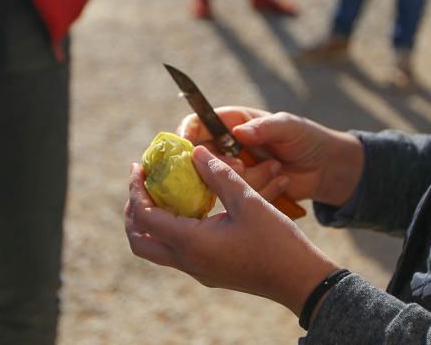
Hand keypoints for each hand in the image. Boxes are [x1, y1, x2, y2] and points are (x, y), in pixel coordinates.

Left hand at [125, 148, 337, 314]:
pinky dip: (169, 230)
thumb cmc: (276, 240)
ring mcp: (197, 270)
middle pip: (139, 241)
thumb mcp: (248, 201)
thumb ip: (219, 175)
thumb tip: (195, 152)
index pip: (145, 216)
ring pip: (155, 250)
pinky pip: (175, 253)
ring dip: (149, 223)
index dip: (137, 190)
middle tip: (141, 183)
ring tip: (161, 193)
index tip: (139, 166)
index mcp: (191, 243)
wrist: (298, 279)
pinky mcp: (209, 273)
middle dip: (133, 211)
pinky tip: (189, 209)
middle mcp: (187, 261)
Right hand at [177, 107, 364, 207]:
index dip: (187, 134)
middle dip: (219, 164)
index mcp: (232, 122)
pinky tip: (281, 180)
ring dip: (251, 178)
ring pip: (221, 181)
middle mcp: (227, 146)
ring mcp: (234, 171)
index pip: (197, 124)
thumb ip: (264, 127)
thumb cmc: (306, 138)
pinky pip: (239, 198)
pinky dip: (262, 191)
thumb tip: (238, 132)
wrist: (325, 168)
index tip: (188, 146)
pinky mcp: (243, 193)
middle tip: (240, 165)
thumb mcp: (289, 127)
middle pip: (200, 157)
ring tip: (276, 168)